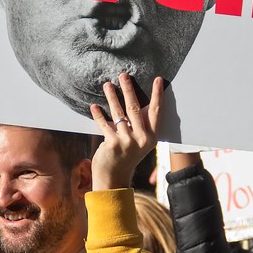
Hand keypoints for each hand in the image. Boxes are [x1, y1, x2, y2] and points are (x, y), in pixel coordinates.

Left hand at [89, 73, 162, 190]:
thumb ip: (138, 124)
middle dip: (129, 89)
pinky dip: (98, 115)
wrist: (114, 177)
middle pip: (135, 108)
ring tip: (107, 85)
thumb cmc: (126, 155)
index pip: (156, 111)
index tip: (158, 79)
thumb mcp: (139, 142)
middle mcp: (141, 138)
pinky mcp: (112, 144)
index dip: (157, 95)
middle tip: (124, 75)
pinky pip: (104, 124)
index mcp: (151, 136)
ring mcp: (127, 141)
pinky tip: (94, 106)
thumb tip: (133, 100)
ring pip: (119, 113)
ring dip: (112, 97)